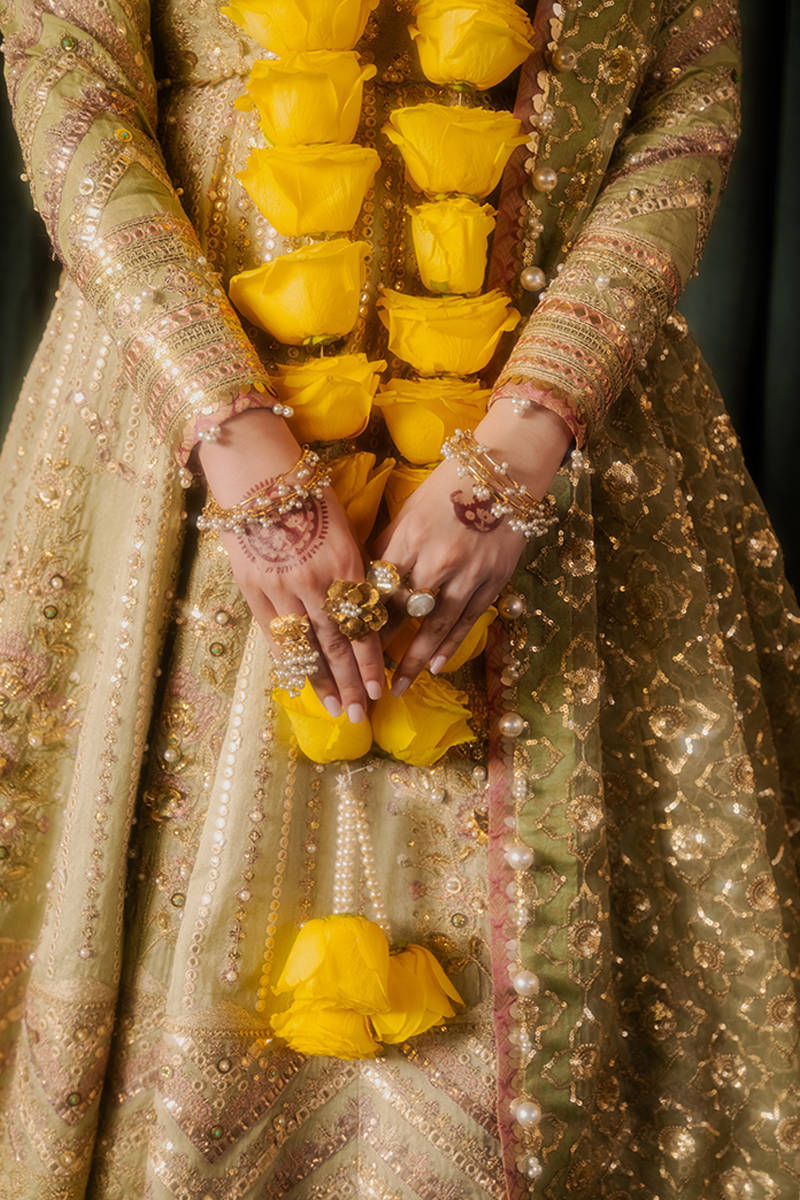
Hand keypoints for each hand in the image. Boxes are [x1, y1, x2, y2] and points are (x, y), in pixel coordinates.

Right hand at [199, 406, 383, 721]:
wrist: (258, 474)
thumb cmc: (310, 496)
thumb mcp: (345, 530)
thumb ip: (355, 572)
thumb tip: (368, 612)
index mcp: (347, 564)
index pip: (363, 625)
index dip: (372, 661)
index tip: (381, 690)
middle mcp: (316, 581)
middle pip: (336, 643)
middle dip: (351, 683)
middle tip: (361, 714)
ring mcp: (281, 588)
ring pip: (306, 645)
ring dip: (322, 681)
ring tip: (334, 708)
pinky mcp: (253, 588)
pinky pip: (274, 635)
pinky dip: (290, 661)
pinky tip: (300, 683)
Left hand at [374, 399, 573, 694]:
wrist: (504, 474)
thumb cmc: (447, 486)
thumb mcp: (409, 509)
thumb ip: (389, 546)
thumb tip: (365, 581)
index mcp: (408, 536)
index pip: (377, 586)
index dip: (361, 617)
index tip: (346, 642)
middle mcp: (436, 558)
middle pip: (402, 610)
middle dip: (381, 646)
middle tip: (364, 676)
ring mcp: (467, 573)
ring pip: (435, 624)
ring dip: (414, 659)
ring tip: (398, 686)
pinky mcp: (492, 581)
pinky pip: (466, 620)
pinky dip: (449, 645)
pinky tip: (435, 665)